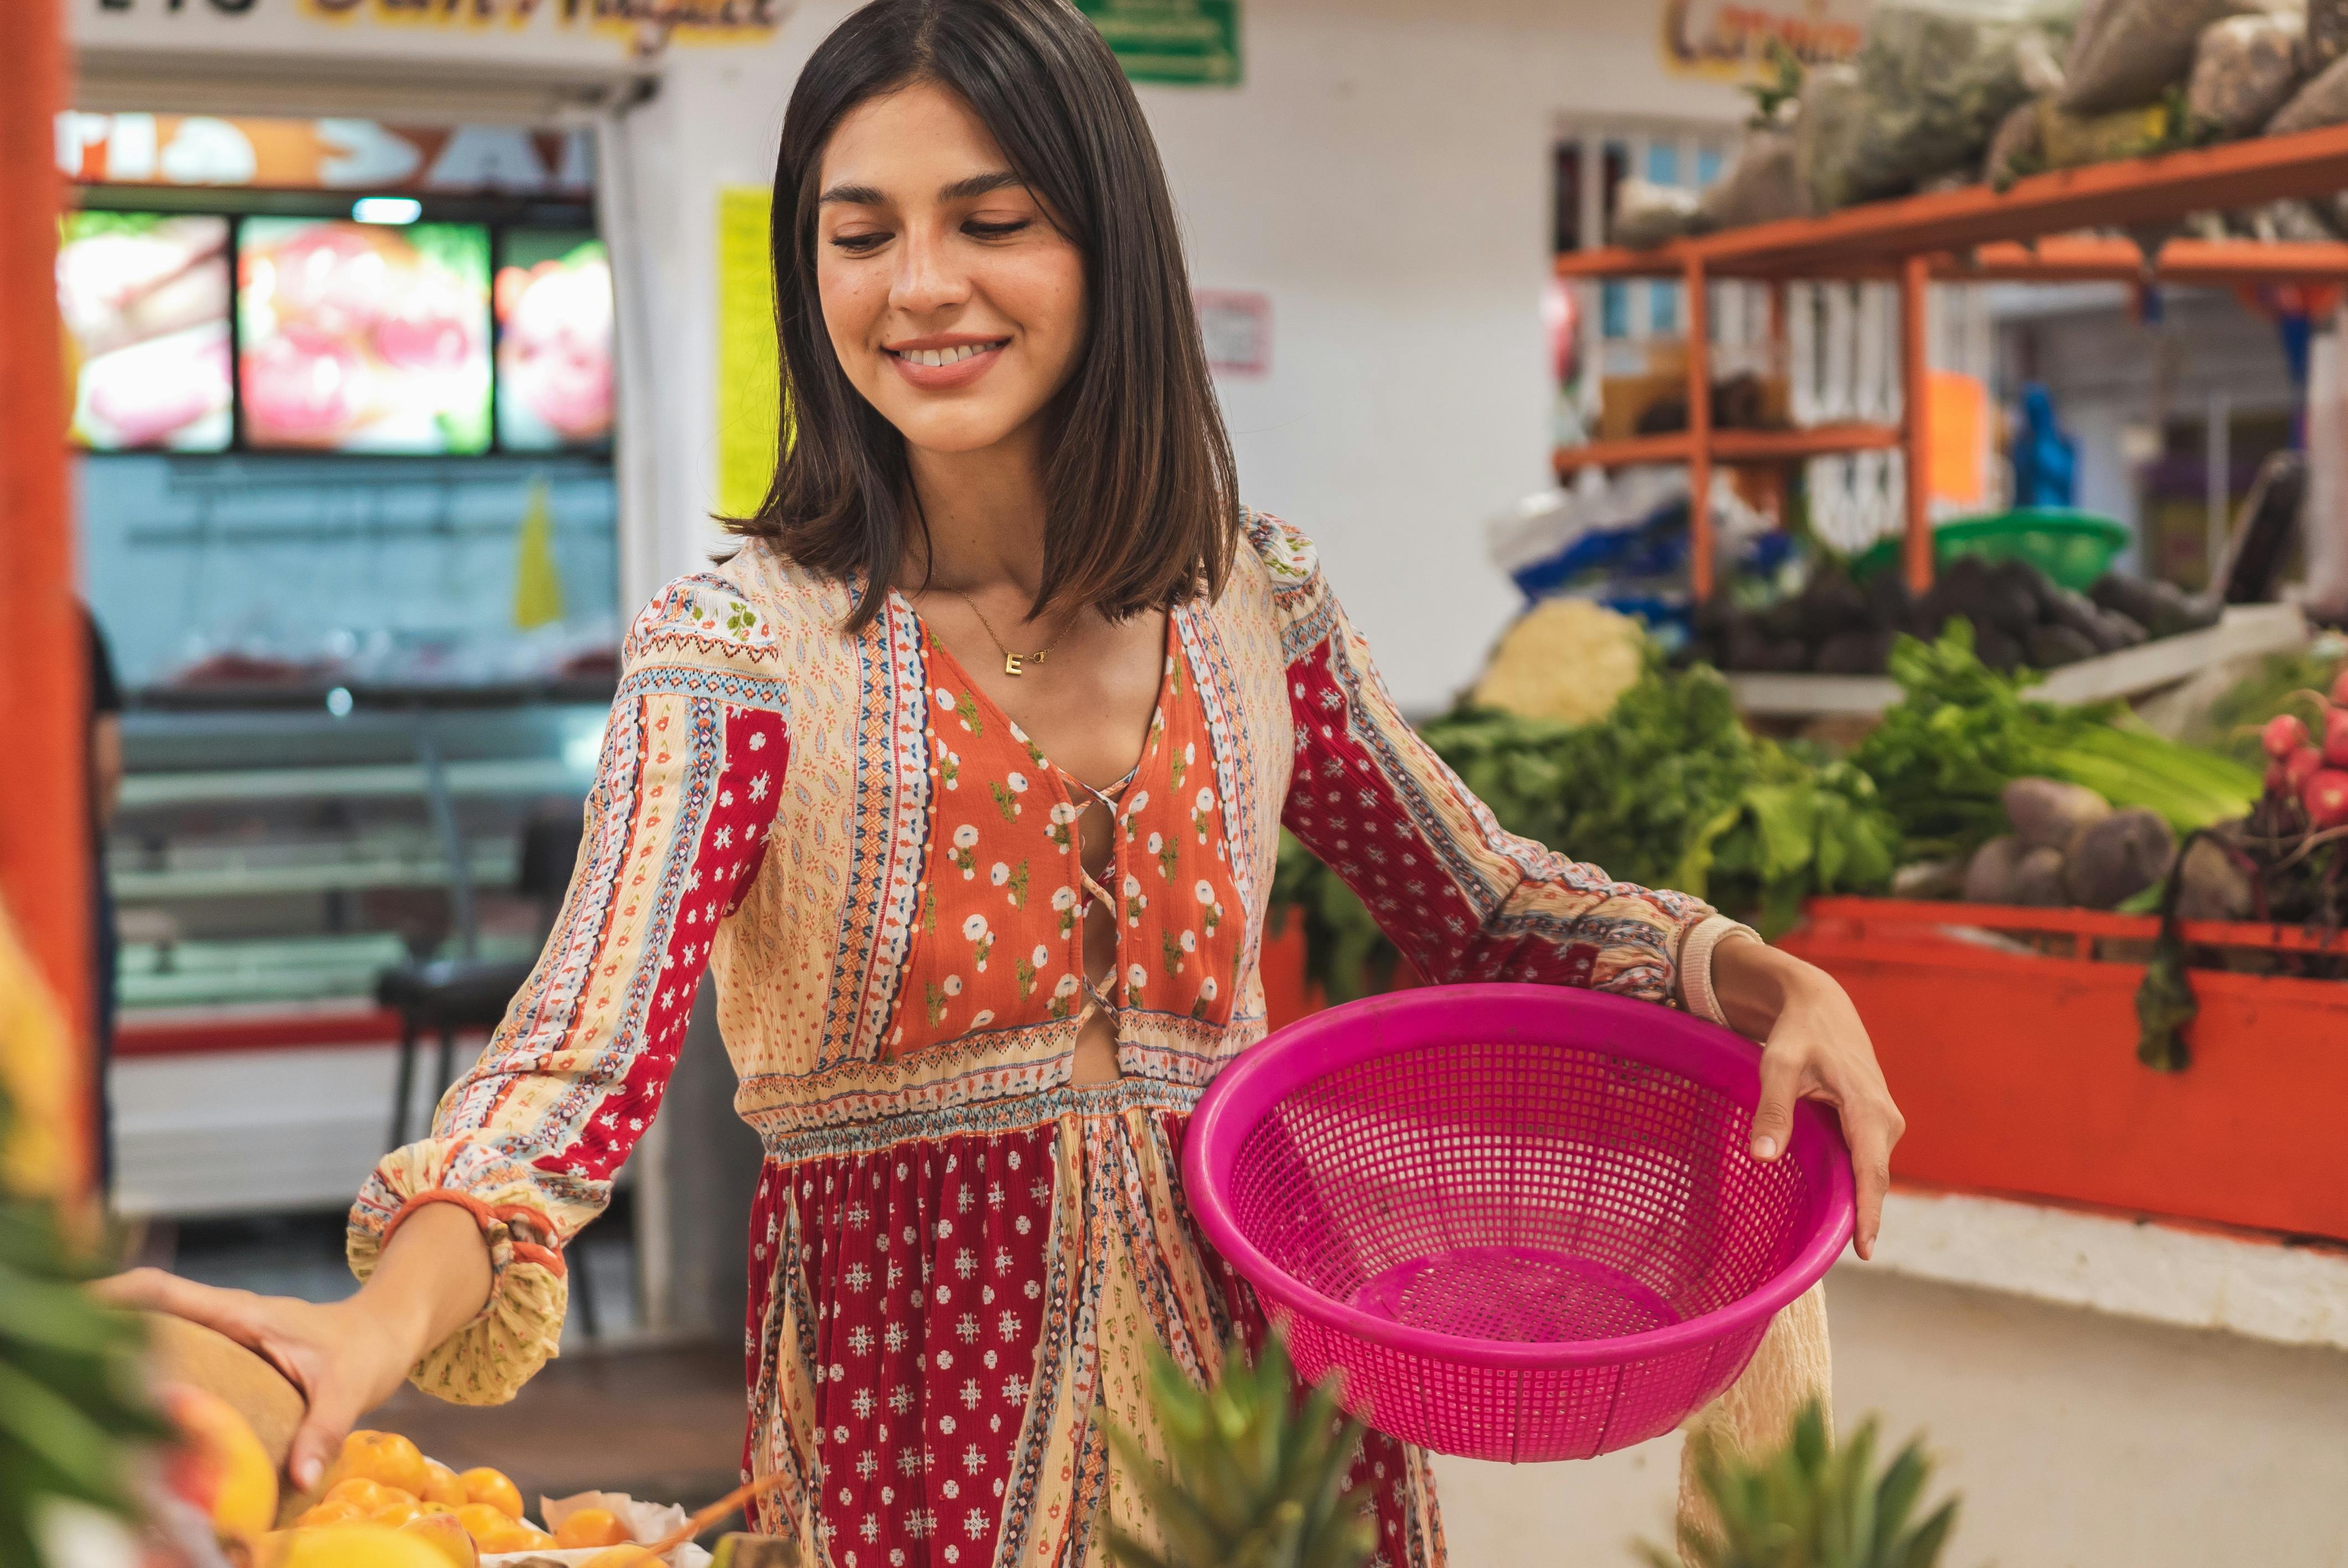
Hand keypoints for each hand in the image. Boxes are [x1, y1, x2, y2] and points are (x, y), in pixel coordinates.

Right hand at [93, 1269, 426, 1490]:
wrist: (387, 1332)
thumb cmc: (367, 1350)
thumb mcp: (350, 1388)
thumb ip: (324, 1430)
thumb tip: (298, 1478)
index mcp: (241, 1313)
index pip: (163, 1292)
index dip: (112, 1295)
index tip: (68, 1308)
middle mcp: (223, 1318)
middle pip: (144, 1310)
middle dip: (97, 1326)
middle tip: (57, 1360)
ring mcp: (222, 1335)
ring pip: (156, 1331)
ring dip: (118, 1348)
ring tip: (79, 1384)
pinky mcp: (228, 1355)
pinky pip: (176, 1352)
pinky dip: (148, 1366)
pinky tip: (128, 1402)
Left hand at [1709, 937, 1904, 1260]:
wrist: (1819, 1005)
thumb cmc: (1798, 1034)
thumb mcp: (1778, 1065)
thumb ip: (1773, 1110)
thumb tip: (1761, 1157)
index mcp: (1867, 1107)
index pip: (1871, 1171)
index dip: (1868, 1214)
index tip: (1864, 1252)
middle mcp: (1885, 1119)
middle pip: (1873, 1178)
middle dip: (1863, 1217)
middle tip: (1842, 1256)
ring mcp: (1883, 1121)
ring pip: (1869, 1171)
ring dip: (1857, 1201)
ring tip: (1838, 1239)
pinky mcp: (1874, 1122)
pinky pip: (1865, 1159)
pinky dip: (1853, 1181)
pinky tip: (1837, 1205)